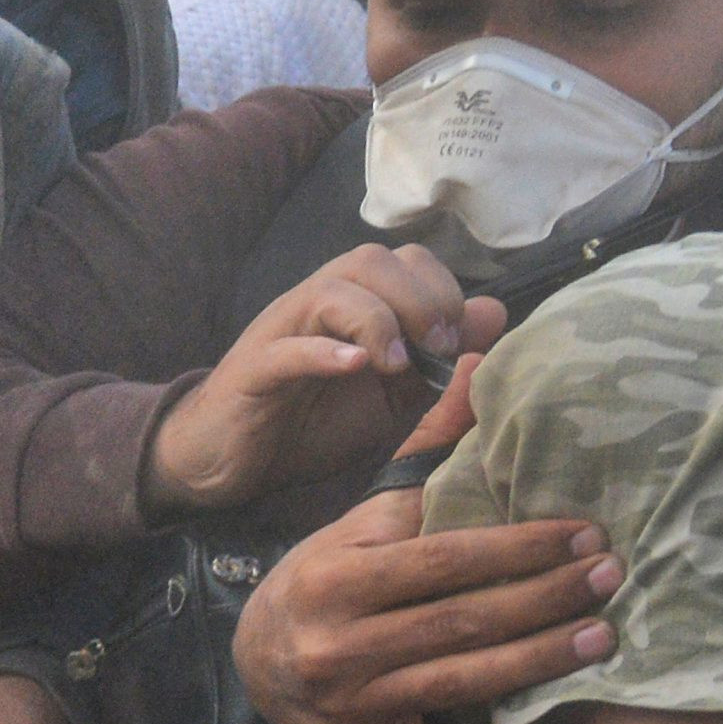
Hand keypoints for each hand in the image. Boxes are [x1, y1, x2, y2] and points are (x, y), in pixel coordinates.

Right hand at [146, 246, 499, 516]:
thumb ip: (438, 359)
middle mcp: (315, 306)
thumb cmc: (307, 426)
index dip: (442, 292)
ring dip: (378, 321)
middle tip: (436, 352)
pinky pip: (286, 349)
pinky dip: (324, 352)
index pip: (406, 260)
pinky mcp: (252, 372)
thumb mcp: (390, 397)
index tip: (456, 346)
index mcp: (351, 305)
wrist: (229, 463)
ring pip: (330, 290)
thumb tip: (493, 312)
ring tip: (395, 367)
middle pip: (370, 260)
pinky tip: (354, 367)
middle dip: (419, 300)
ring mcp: (280, 334)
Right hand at [234, 366, 618, 723]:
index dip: (519, 547)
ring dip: (541, 663)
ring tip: (604, 638)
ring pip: (462, 683)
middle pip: (462, 619)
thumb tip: (481, 361)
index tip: (584, 532)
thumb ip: (427, 450)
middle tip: (613, 576)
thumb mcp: (364, 516)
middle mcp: (336, 643)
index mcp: (336, 577)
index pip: (443, 558)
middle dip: (545, 598)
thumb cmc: (327, 579)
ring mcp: (350, 705)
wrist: (252, 661)